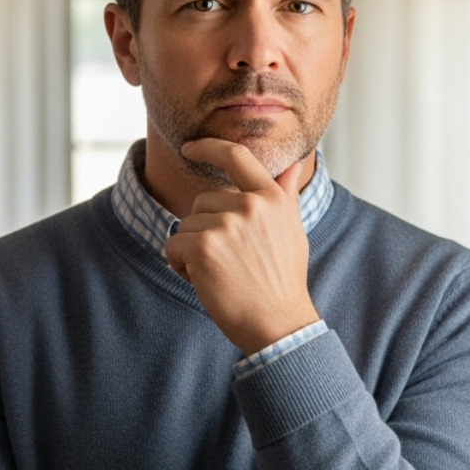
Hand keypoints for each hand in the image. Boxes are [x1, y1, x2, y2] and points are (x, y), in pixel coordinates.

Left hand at [163, 139, 319, 354]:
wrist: (278, 321)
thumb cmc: (283, 279)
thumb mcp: (292, 230)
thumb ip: (286, 194)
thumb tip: (295, 164)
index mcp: (272, 198)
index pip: (236, 156)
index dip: (209, 147)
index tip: (191, 148)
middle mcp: (251, 205)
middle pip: (203, 201)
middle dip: (205, 228)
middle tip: (227, 259)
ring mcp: (227, 224)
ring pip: (186, 224)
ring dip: (192, 249)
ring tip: (219, 272)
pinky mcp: (204, 246)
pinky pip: (173, 245)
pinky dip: (179, 264)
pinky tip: (201, 280)